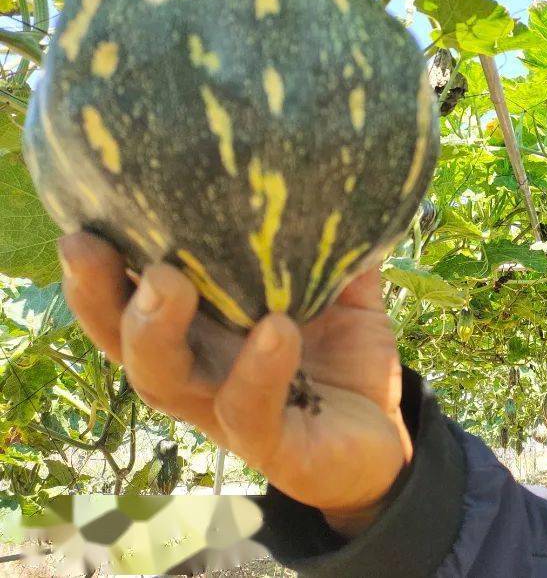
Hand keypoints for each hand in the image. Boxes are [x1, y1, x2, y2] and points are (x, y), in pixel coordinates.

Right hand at [58, 231, 411, 530]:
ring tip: (168, 282)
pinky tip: (276, 329)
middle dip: (100, 294)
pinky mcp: (270, 446)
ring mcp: (226, 412)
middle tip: (93, 244)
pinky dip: (258, 370)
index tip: (84, 218)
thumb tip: (342, 179)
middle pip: (123, 339)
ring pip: (164, 381)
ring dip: (155, 330)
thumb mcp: (343, 298)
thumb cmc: (344, 365)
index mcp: (204, 332)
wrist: (383, 440)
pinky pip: (249, 410)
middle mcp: (200, 371)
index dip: (102, 266)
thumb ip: (336, 249)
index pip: (134, 299)